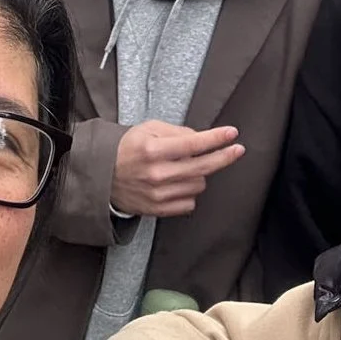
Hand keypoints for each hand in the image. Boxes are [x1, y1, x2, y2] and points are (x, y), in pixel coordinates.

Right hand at [112, 121, 243, 217]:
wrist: (103, 176)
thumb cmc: (128, 148)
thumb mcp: (148, 130)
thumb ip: (176, 132)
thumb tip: (201, 138)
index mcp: (153, 150)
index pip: (193, 144)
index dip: (216, 138)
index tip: (232, 133)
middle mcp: (157, 174)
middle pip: (202, 167)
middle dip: (224, 156)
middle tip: (237, 149)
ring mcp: (158, 194)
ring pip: (198, 185)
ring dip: (199, 174)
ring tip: (185, 167)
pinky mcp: (158, 210)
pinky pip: (189, 203)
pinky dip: (190, 192)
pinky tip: (180, 183)